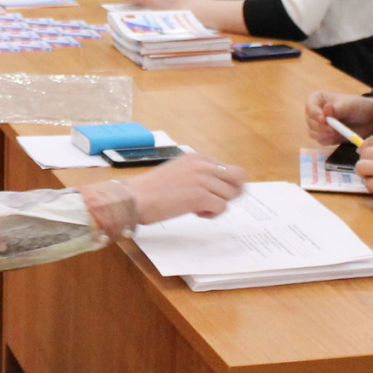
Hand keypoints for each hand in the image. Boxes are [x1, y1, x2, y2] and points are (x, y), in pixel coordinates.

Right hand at [128, 152, 243, 223]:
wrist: (134, 197)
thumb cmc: (151, 189)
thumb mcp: (179, 171)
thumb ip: (198, 174)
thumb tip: (219, 187)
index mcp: (197, 157)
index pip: (228, 169)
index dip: (223, 185)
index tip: (211, 193)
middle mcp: (202, 165)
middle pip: (238, 177)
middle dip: (232, 191)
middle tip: (217, 201)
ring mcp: (202, 179)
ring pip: (230, 195)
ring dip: (218, 205)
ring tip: (198, 208)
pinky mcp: (200, 196)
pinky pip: (221, 207)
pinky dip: (211, 214)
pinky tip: (195, 213)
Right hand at [305, 92, 372, 144]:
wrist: (368, 119)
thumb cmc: (357, 107)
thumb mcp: (349, 106)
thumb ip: (337, 109)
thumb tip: (326, 110)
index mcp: (318, 99)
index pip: (310, 106)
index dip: (314, 114)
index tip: (323, 120)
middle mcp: (315, 112)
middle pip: (310, 122)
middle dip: (322, 128)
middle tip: (334, 130)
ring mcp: (318, 124)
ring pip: (313, 133)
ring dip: (326, 135)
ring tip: (340, 132)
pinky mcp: (323, 135)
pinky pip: (321, 141)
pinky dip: (330, 140)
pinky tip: (339, 136)